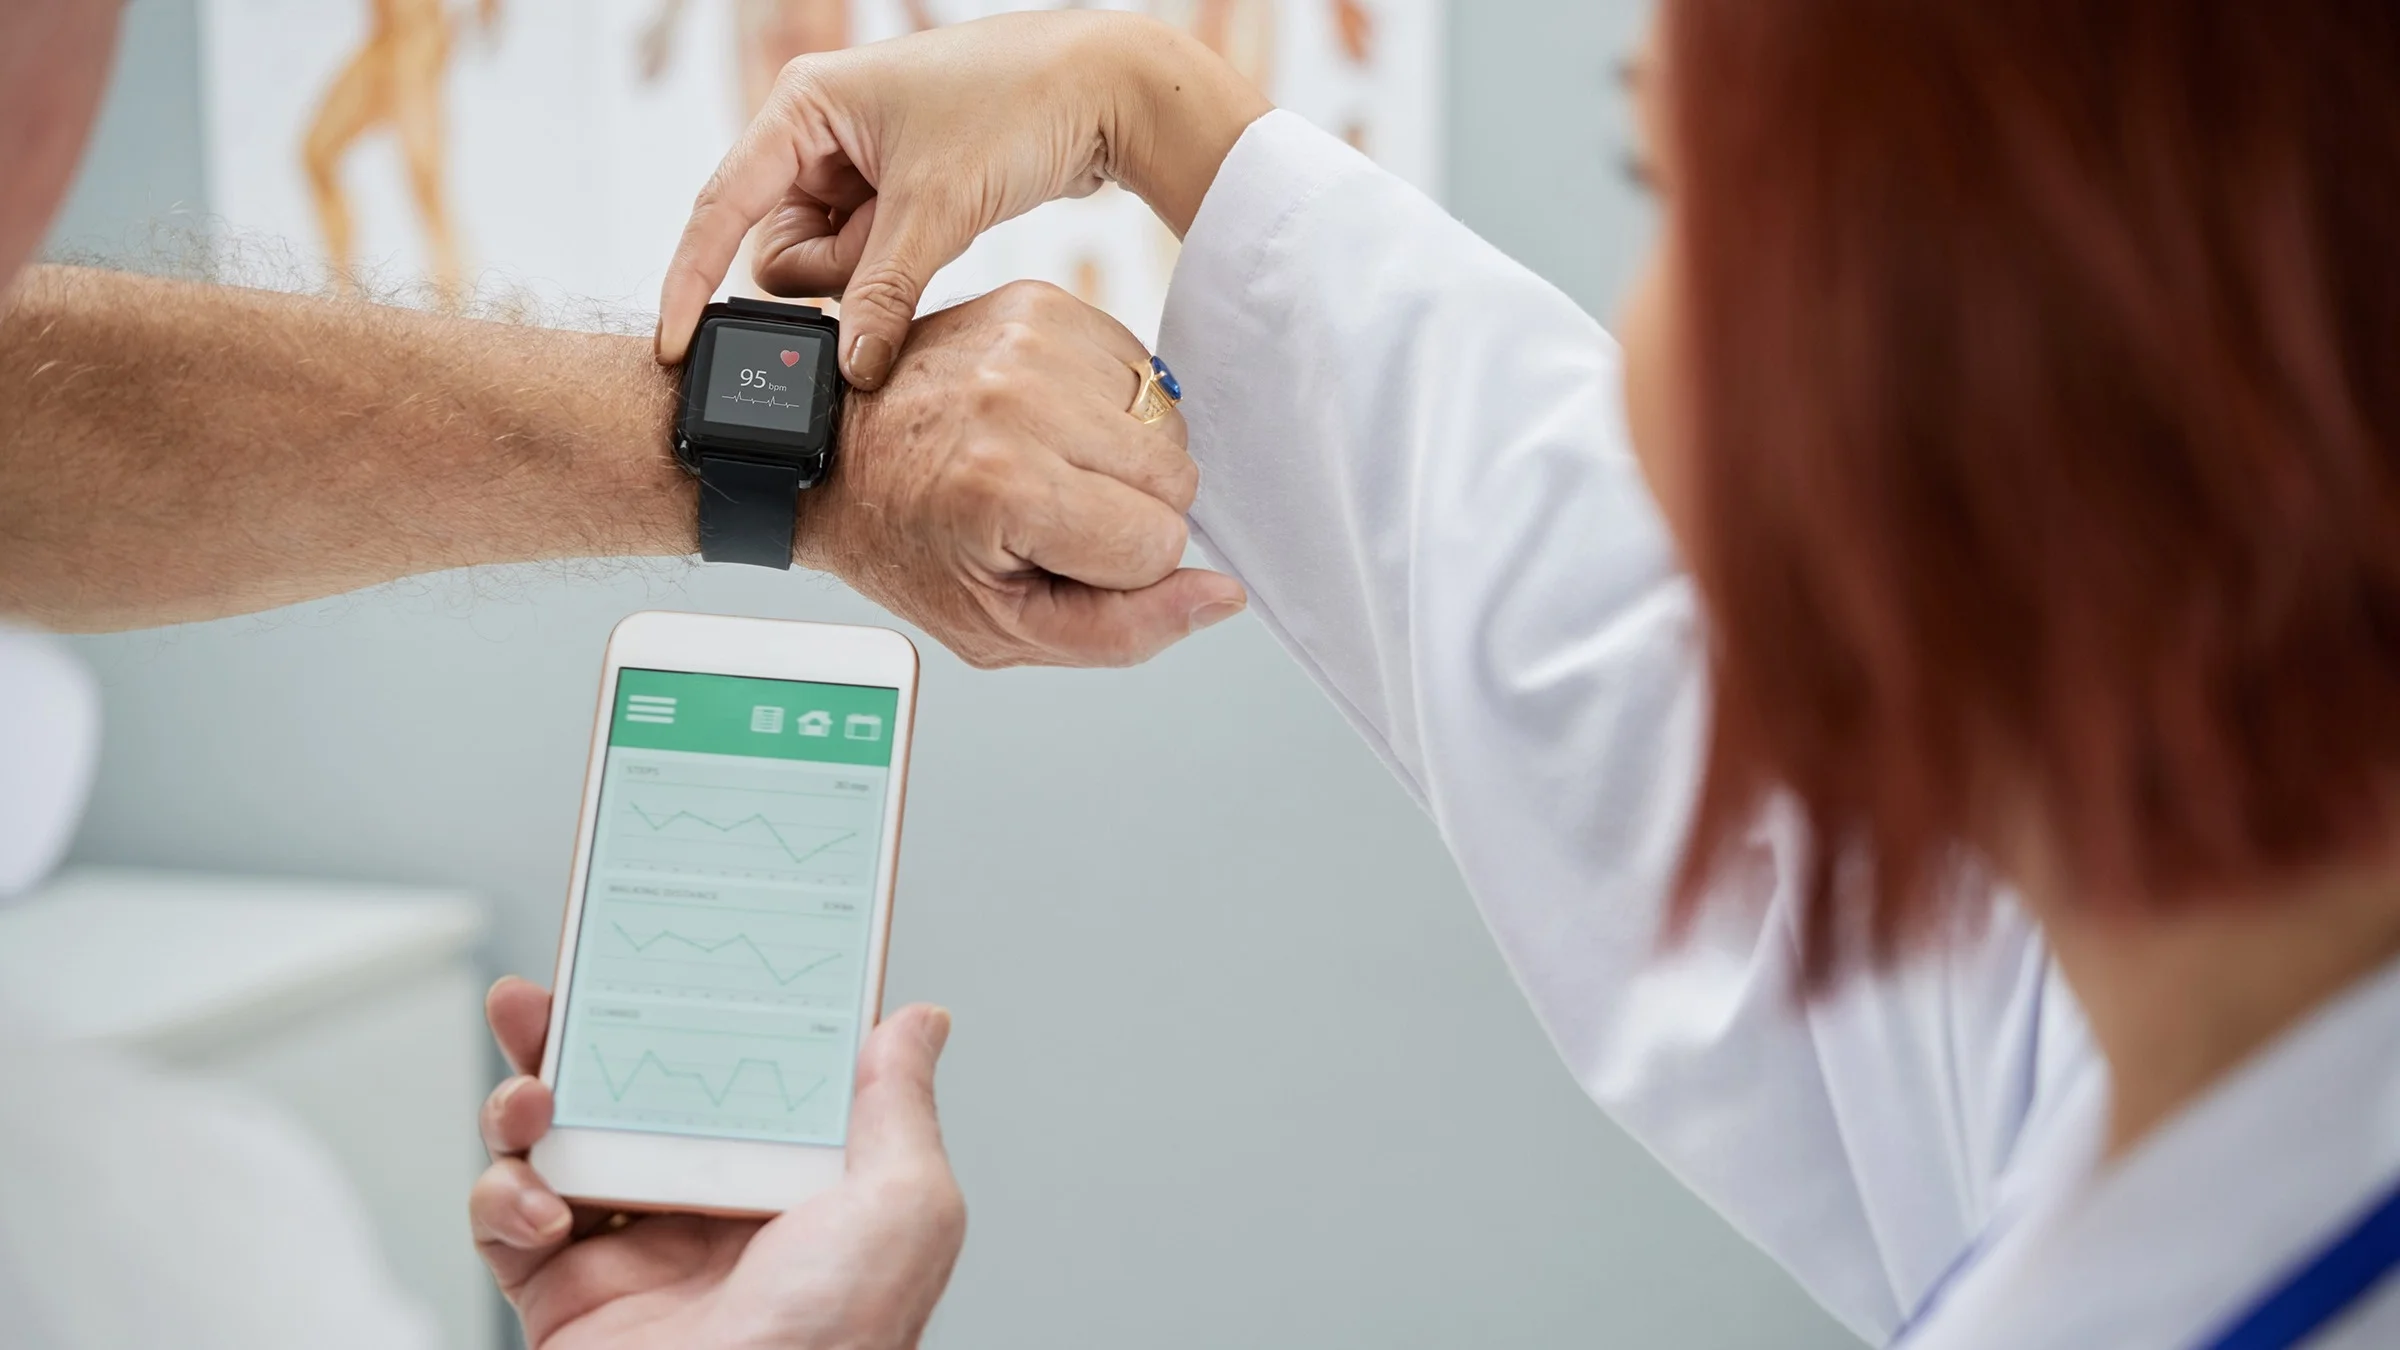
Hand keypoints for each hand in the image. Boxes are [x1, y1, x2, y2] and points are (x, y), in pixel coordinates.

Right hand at [470, 978, 965, 1349]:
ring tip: (530, 1100)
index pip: (729, 1066)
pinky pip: (505, 1222)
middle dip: (573, 1036)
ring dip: (521, 1104)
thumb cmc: (840, 1342)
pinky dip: (504, 1200)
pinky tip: (540, 1209)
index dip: (692, 1007)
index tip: (660, 947)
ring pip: (550, 1143)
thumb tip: (918, 1019)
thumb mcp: (905, 1205)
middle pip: (622, 1090)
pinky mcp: (561, 1297)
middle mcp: (704, 1206)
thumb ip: (896, 1104)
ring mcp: (629, 1251)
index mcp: (785, 1175)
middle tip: (541, 997)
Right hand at [655, 11, 1267, 387]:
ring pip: (830, 264)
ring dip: (875, 273)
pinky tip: (945, 237)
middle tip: (900, 242)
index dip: (692, 278)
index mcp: (803, 106)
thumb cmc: (1016, 109)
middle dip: (835, 272)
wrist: (1107, 89)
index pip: (722, 205)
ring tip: (939, 225)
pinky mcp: (898, 194)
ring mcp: (859, 165)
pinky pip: (872, 259)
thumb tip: (848, 371)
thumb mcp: (937, 207)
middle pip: (780, 247)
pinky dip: (898, 270)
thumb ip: (881, 294)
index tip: (676, 345)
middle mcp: (820, 131)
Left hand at [810, 279, 1244, 667]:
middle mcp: (1020, 399)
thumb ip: (1124, 629)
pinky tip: (1048, 422)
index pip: (1157, 544)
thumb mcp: (1000, 628)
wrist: (835, 451)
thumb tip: (1224, 596)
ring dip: (1120, 456)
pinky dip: (1108, 408)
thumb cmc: (909, 544)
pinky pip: (1140, 373)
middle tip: (1044, 512)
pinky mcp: (1043, 303)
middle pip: (1175, 479)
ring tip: (1043, 462)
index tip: (1046, 552)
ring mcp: (1033, 339)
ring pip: (1166, 425)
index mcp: (1004, 486)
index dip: (1115, 568)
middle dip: (1126, 510)